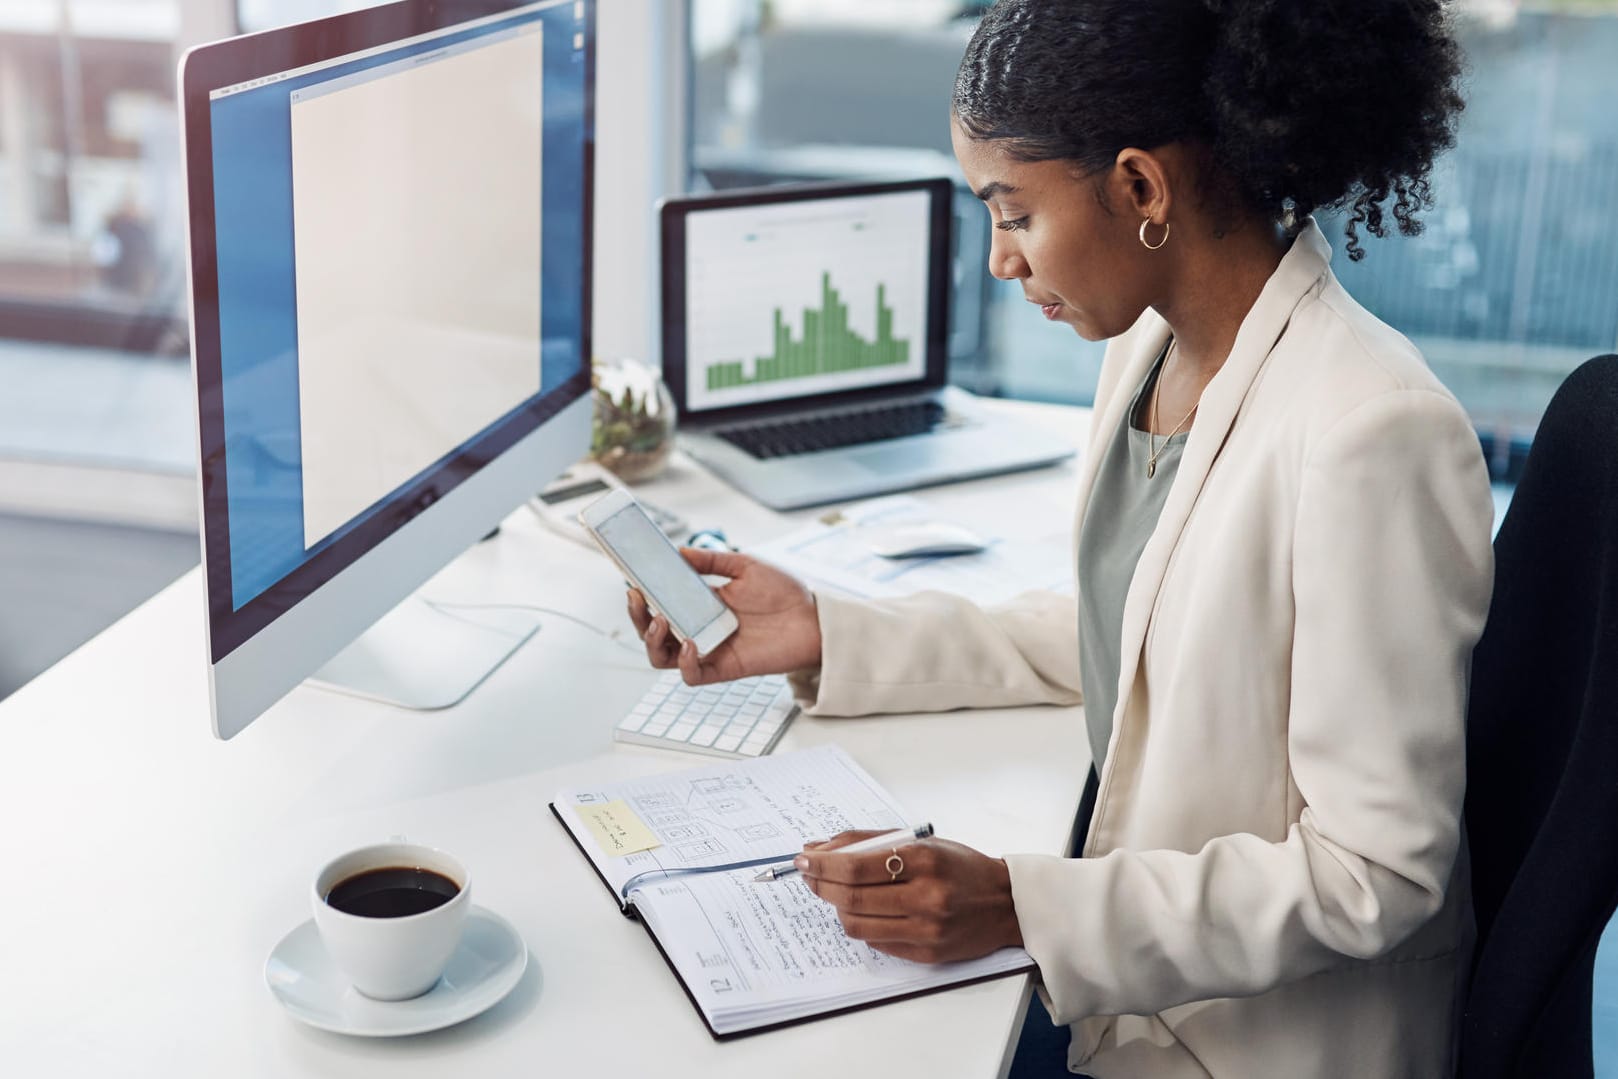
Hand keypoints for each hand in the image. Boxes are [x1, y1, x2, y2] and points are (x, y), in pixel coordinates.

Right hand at [626, 548, 821, 685]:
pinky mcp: (724, 668)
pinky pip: (692, 675)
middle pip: (653, 631)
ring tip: (661, 621)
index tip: (630, 578)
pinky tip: (691, 644)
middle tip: (636, 597)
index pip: (660, 601)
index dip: (642, 594)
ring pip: (663, 657)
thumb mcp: (745, 566)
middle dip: (637, 617)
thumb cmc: (785, 593)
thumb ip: (712, 560)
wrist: (815, 618)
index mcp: (701, 602)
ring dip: (652, 640)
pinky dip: (685, 663)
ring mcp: (710, 648)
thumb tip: (679, 551)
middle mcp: (700, 627)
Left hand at [796, 830, 1023, 963]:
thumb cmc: (960, 867)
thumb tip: (819, 848)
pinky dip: (859, 924)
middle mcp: (926, 896)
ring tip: (833, 892)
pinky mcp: (926, 954)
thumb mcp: (920, 842)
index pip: (856, 866)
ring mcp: (926, 929)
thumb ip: (870, 842)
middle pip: (851, 897)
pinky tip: (860, 910)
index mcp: (924, 860)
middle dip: (820, 884)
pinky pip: (875, 941)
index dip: (822, 864)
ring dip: (835, 906)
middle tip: (808, 874)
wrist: (1004, 903)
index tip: (803, 859)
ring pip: (857, 924)